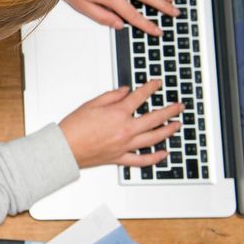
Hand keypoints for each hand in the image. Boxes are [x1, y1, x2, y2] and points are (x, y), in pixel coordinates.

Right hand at [59, 80, 182, 168]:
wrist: (64, 149)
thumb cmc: (73, 128)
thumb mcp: (91, 104)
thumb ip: (111, 96)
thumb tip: (126, 91)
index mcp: (118, 114)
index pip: (140, 97)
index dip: (151, 88)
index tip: (157, 84)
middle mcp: (126, 129)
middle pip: (155, 118)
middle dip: (170, 110)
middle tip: (179, 106)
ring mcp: (125, 145)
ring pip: (154, 138)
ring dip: (169, 131)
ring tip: (177, 125)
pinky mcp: (120, 158)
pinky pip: (142, 160)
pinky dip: (155, 158)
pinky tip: (163, 153)